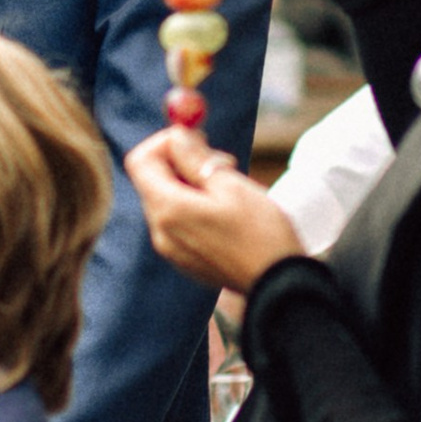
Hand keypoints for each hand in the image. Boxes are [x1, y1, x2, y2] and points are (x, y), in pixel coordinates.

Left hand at [127, 125, 304, 292]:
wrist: (279, 287)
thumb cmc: (260, 233)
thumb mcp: (230, 185)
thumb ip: (196, 157)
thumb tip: (176, 134)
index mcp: (168, 209)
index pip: (141, 160)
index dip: (164, 141)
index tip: (196, 138)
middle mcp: (160, 231)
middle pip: (153, 179)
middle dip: (182, 161)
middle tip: (222, 160)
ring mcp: (171, 249)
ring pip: (168, 199)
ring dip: (192, 184)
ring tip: (231, 189)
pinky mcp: (185, 260)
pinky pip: (179, 222)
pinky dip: (196, 207)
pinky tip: (229, 214)